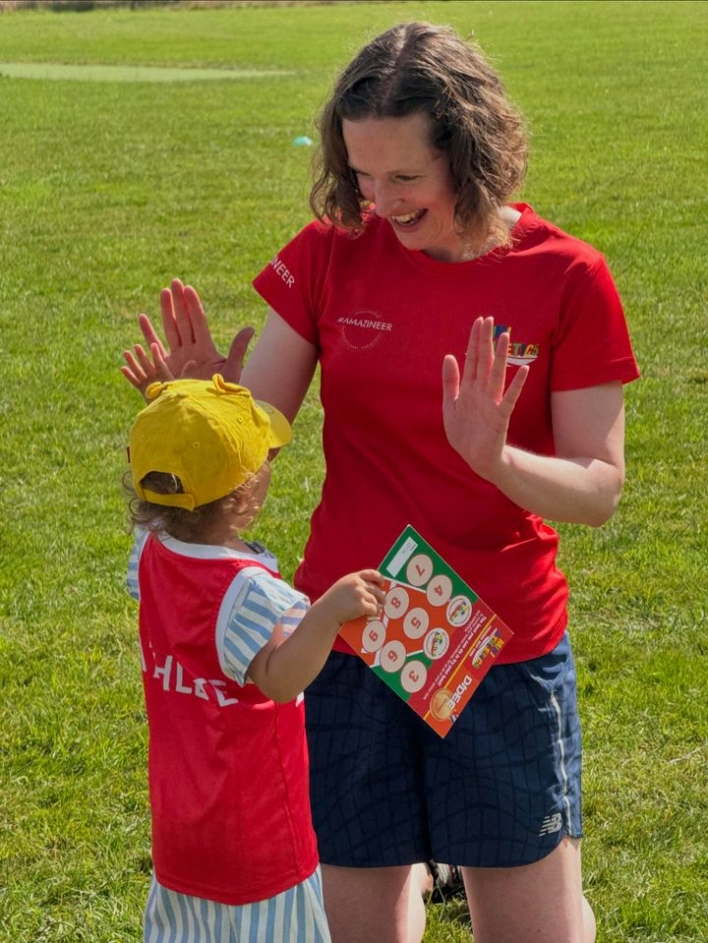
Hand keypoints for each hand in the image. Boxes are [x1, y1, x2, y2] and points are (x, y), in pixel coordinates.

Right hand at [121, 278, 253, 395]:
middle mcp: (190, 352)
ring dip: (162, 316)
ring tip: (157, 299)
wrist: (208, 415)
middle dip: (177, 303)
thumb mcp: (231, 371)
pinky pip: (153, 352)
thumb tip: (250, 328)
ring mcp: (177, 360)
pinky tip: (139, 325)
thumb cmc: (222, 396)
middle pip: (182, 322)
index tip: (188, 287)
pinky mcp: (166, 371)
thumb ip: (238, 349)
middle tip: (172, 283)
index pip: (198, 322)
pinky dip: (146, 339)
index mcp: (206, 350)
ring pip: (168, 332)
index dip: (193, 305)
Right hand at [319, 569, 385, 625]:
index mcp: (352, 577)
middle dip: (380, 596)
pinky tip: (374, 615)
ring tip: (378, 610)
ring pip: (375, 600)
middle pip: (375, 589)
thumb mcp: (342, 586)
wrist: (326, 612)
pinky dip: (375, 613)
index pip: (370, 573)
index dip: (379, 578)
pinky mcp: (361, 606)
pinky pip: (373, 609)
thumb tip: (369, 591)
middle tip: (383, 601)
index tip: (382, 583)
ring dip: (377, 606)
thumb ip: (354, 585)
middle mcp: (357, 584)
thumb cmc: (332, 601)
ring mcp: (359, 594)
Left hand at [442, 316, 527, 480]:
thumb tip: (449, 356)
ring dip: (501, 356)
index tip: (479, 321)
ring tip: (504, 337)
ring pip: (496, 374)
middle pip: (484, 361)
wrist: (474, 457)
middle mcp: (482, 391)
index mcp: (468, 388)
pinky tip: (523, 370)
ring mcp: (492, 402)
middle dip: (486, 341)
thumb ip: (450, 381)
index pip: (472, 358)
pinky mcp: (500, 416)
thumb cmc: (464, 432)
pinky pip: (509, 398)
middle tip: (490, 320)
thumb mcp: (450, 404)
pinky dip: (516, 385)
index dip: (475, 340)